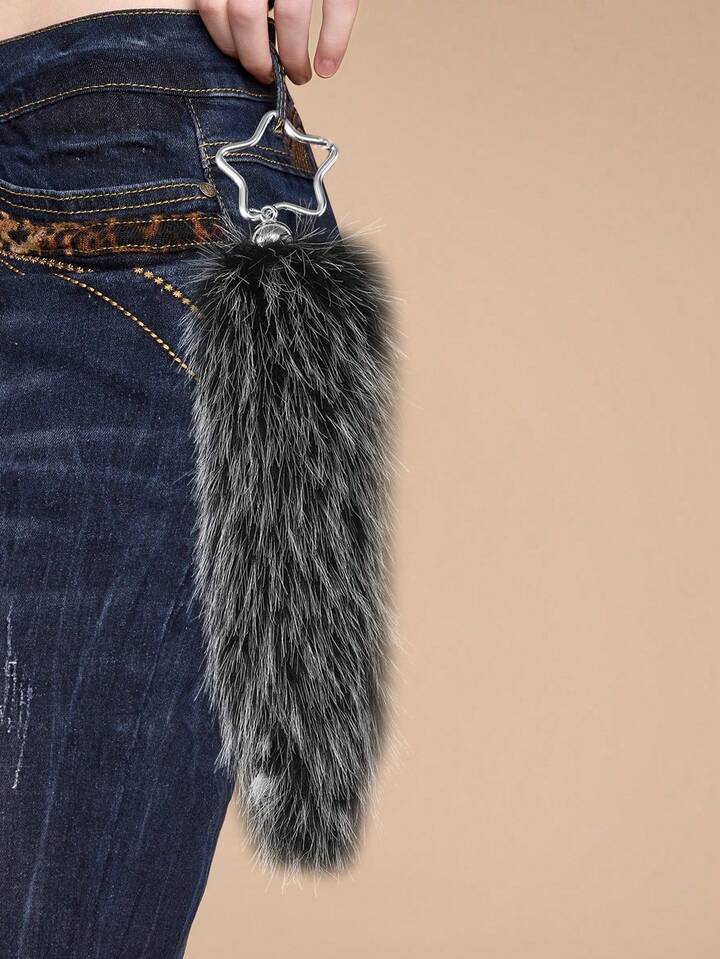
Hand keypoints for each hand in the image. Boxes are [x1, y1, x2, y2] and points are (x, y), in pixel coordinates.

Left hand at [197, 0, 358, 85]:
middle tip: (268, 75)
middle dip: (256, 58)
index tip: (239, 60)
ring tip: (300, 74)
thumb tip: (232, 29)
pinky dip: (333, 44)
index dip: (224, 41)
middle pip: (244, 17)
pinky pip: (338, 8)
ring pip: (288, 20)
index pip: (213, 6)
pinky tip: (327, 67)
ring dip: (293, 59)